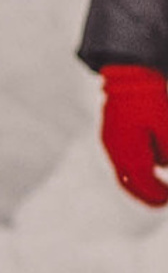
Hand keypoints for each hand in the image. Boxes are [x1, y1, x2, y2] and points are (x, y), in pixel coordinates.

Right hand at [100, 64, 167, 207]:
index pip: (145, 184)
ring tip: (155, 184)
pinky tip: (146, 164)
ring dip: (139, 182)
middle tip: (162, 200)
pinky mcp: (110, 133)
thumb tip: (166, 166)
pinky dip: (132, 168)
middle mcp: (115, 152)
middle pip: (129, 184)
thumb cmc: (149, 98)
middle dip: (146, 195)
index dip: (159, 195)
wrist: (127, 73)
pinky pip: (120, 159)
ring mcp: (110, 142)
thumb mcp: (167, 126)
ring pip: (123, 173)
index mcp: (130, 153)